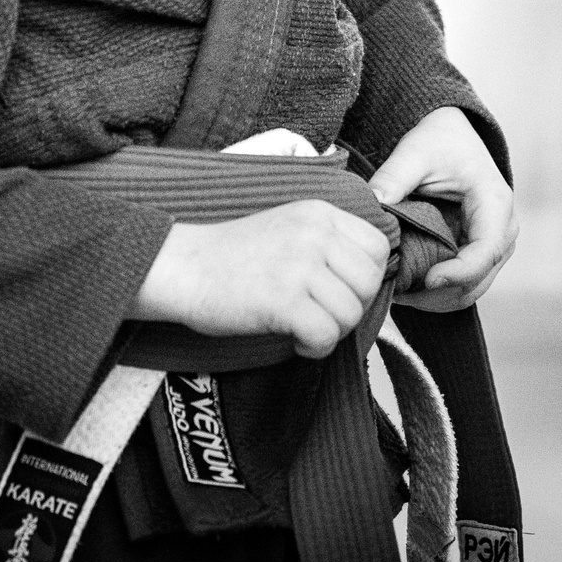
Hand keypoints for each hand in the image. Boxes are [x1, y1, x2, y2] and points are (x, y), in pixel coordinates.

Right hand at [132, 200, 390, 359]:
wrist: (183, 267)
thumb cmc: (233, 257)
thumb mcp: (289, 229)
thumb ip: (328, 243)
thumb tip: (369, 279)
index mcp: (319, 213)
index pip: (377, 246)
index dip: (366, 277)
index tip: (341, 292)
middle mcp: (314, 234)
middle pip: (369, 282)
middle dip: (352, 308)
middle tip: (322, 315)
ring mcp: (299, 265)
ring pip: (350, 312)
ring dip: (332, 331)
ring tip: (304, 329)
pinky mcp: (283, 299)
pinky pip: (326, 335)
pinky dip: (315, 348)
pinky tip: (295, 341)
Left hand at [369, 107, 516, 310]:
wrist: (451, 137)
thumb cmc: (438, 142)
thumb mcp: (414, 152)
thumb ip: (393, 177)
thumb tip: (371, 205)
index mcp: (495, 203)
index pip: (486, 251)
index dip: (458, 272)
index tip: (425, 280)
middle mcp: (503, 231)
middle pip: (477, 281)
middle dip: (437, 294)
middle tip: (395, 290)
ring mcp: (493, 247)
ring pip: (469, 291)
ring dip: (433, 298)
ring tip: (395, 290)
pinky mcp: (478, 256)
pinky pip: (461, 287)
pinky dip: (434, 294)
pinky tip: (404, 286)